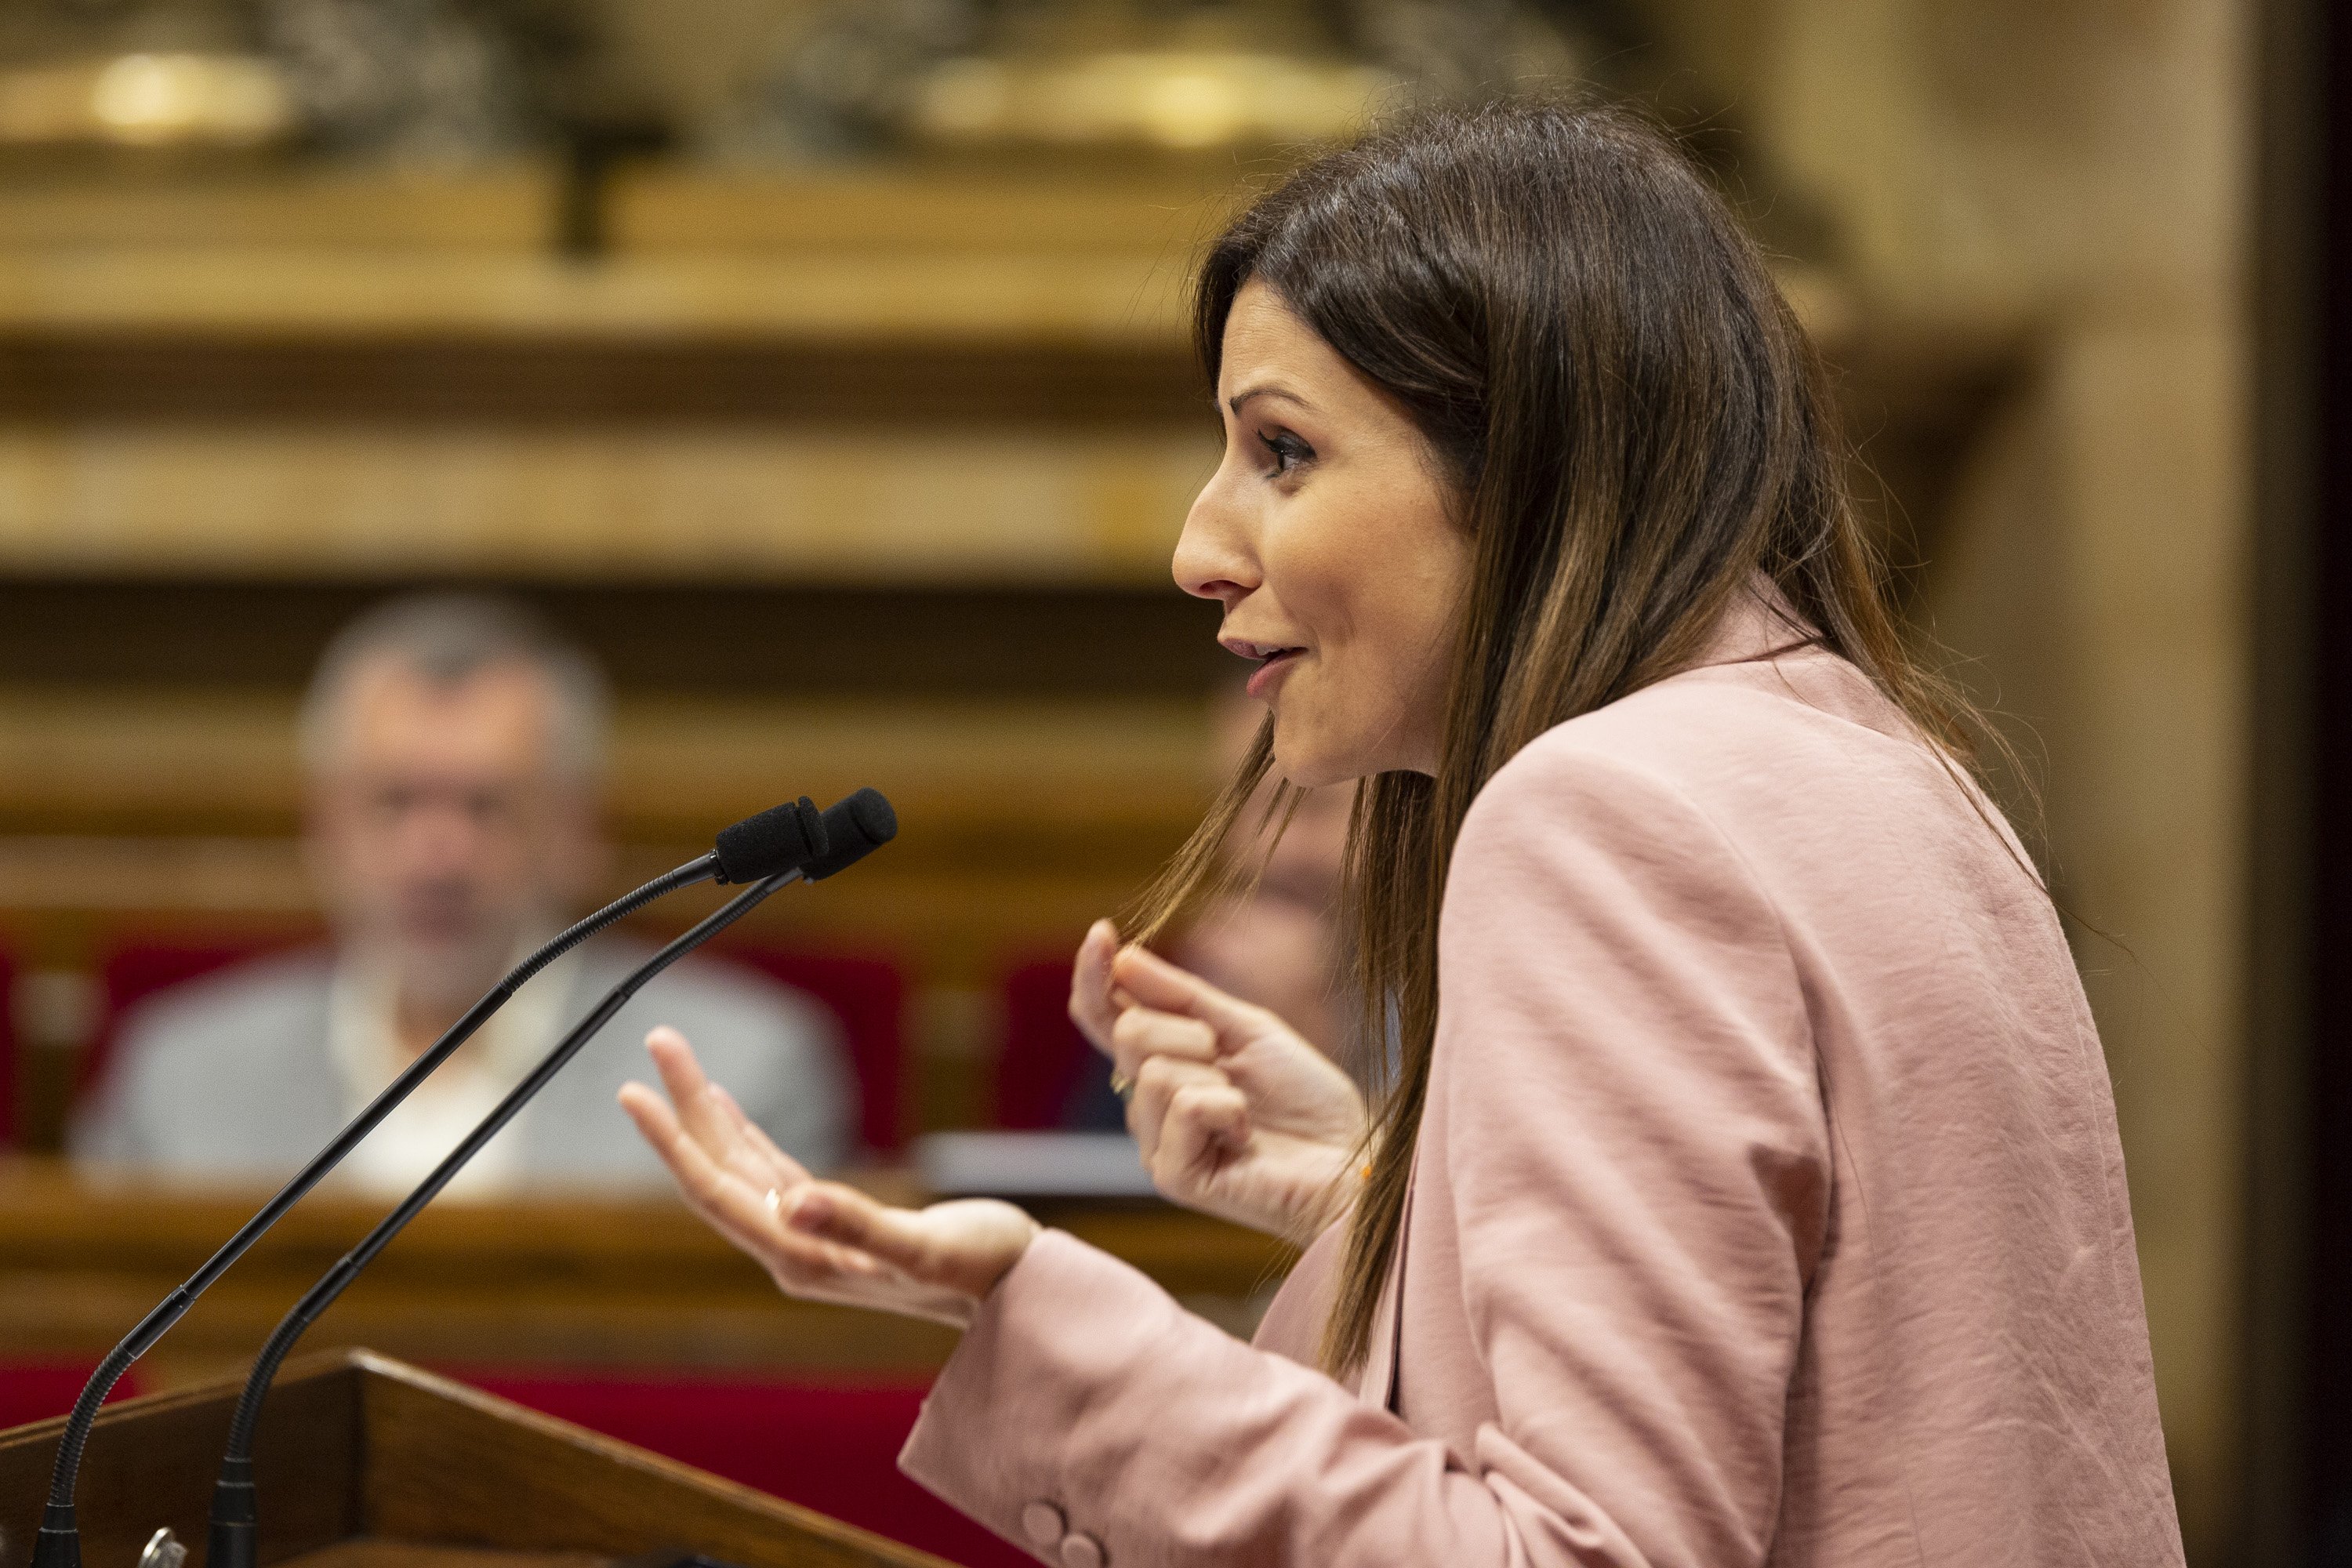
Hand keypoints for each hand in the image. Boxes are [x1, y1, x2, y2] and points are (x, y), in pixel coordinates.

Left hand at [620, 1027, 1037, 1328]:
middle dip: (683, 1109)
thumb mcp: (925, 1246)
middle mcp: (793, 1250)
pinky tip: (725, 1110)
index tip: (634, 1092)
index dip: (673, 1142)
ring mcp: (809, 1237)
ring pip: (741, 1167)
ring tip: (678, 1058)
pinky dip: (743, 1134)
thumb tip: (793, 1202)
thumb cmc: (984, 1270)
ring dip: (708, 1114)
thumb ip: (858, 1226)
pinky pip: (770, 1170)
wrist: (1019, 1293)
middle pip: (719, 1172)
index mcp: (803, 1258)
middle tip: (661, 1041)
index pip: (719, 1193)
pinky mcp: (832, 1222)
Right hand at [1071, 920, 1368, 1242]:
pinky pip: (1181, 1107)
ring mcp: (1156, 1144)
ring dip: (1213, 1076)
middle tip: (1230, 1060)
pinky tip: (1245, 1134)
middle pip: (1130, 1032)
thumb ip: (1183, 996)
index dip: (1095, 974)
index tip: (1101, 932)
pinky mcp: (1173, 1177)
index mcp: (1163, 1064)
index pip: (1105, 1016)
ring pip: (1153, 1071)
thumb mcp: (1246, 1027)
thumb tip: (1123, 957)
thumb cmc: (1306, 1099)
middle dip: (1189, 1031)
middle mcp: (1148, 1106)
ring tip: (1244, 1108)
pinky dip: (1225, 1108)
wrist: (1349, 1158)